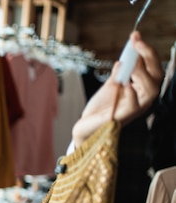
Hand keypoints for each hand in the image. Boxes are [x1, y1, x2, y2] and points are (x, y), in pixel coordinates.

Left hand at [71, 31, 163, 145]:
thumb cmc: (101, 108)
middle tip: (136, 43)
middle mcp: (143, 99)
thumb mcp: (111, 86)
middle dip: (149, 57)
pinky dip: (131, 92)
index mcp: (142, 90)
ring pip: (151, 90)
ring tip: (131, 62)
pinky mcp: (123, 118)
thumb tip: (124, 59)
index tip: (135, 36)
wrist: (85, 126)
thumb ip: (119, 73)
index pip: (152, 68)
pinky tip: (124, 83)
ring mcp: (135, 109)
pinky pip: (133, 105)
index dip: (146, 51)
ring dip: (142, 72)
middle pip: (157, 76)